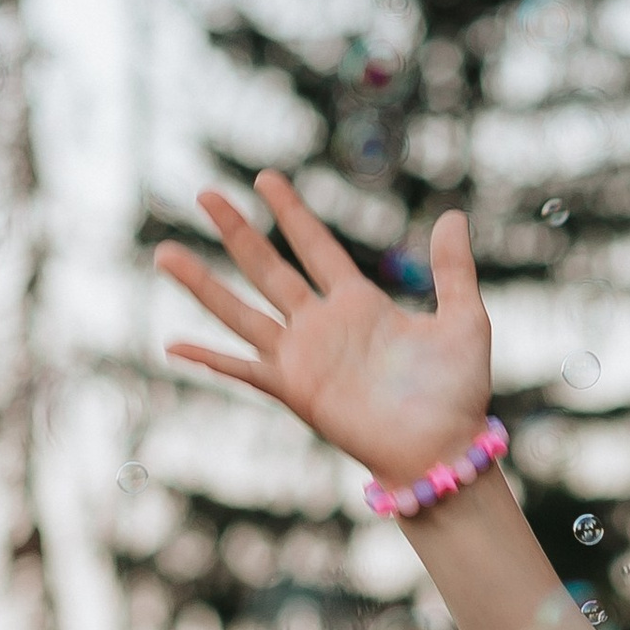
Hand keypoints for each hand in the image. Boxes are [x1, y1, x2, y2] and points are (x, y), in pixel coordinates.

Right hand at [158, 174, 491, 487]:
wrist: (444, 450)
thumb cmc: (458, 394)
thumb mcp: (465, 321)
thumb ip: (454, 270)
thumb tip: (452, 216)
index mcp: (360, 304)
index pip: (316, 247)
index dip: (292, 213)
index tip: (266, 179)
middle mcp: (323, 326)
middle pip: (268, 268)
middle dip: (237, 232)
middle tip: (205, 194)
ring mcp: (304, 358)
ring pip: (241, 312)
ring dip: (203, 284)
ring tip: (164, 252)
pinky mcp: (295, 391)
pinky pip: (244, 371)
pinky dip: (209, 359)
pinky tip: (174, 345)